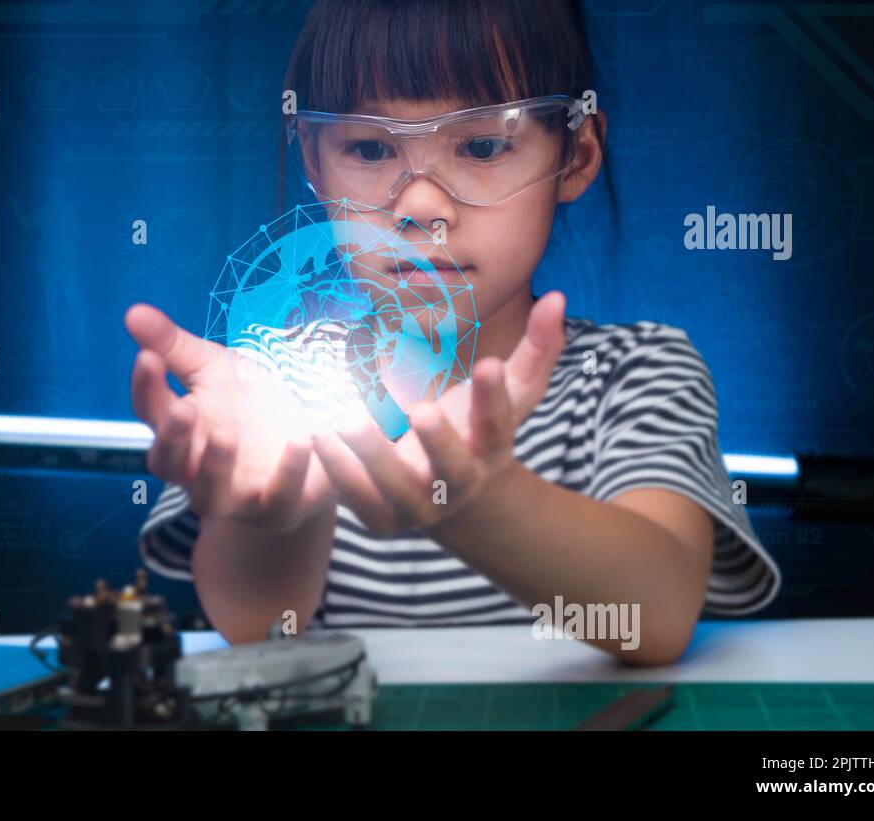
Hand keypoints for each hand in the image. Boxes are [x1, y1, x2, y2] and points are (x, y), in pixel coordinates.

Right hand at [125, 303, 335, 532]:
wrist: (306, 441)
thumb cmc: (249, 404)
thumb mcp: (215, 368)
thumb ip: (176, 346)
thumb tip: (132, 312)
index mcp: (180, 428)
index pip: (150, 410)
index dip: (146, 387)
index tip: (148, 358)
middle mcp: (197, 467)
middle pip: (167, 463)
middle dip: (171, 439)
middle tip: (180, 410)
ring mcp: (234, 493)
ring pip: (209, 496)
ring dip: (214, 469)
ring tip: (224, 436)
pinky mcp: (276, 507)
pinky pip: (277, 499)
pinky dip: (288, 473)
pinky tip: (300, 440)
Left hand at [309, 291, 567, 534]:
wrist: (455, 499)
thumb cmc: (480, 430)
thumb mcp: (514, 393)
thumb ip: (538, 348)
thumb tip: (558, 296)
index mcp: (492, 451)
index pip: (498, 424)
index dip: (495, 396)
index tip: (489, 363)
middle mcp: (458, 484)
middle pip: (451, 468)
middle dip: (438, 441)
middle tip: (423, 410)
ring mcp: (419, 507)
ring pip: (395, 487)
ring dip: (370, 455)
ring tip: (346, 420)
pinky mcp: (381, 518)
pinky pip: (356, 497)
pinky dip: (335, 469)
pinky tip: (315, 433)